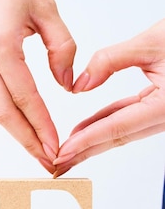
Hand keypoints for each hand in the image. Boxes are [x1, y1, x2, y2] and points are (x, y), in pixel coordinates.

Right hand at [0, 0, 75, 172]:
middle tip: (46, 163)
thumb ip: (62, 49)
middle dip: (26, 142)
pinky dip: (10, 111)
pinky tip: (24, 119)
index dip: (42, 127)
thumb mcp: (47, 8)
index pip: (25, 98)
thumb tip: (68, 84)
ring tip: (38, 147)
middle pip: (3, 113)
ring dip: (17, 130)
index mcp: (1, 45)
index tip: (56, 149)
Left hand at [53, 19, 164, 176]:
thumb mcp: (151, 42)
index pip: (117, 127)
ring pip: (122, 130)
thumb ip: (110, 61)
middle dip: (84, 153)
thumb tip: (79, 84)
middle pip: (117, 137)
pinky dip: (105, 124)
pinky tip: (84, 131)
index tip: (61, 153)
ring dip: (92, 141)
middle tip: (55, 166)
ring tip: (65, 153)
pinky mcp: (163, 105)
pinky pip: (129, 118)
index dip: (86, 141)